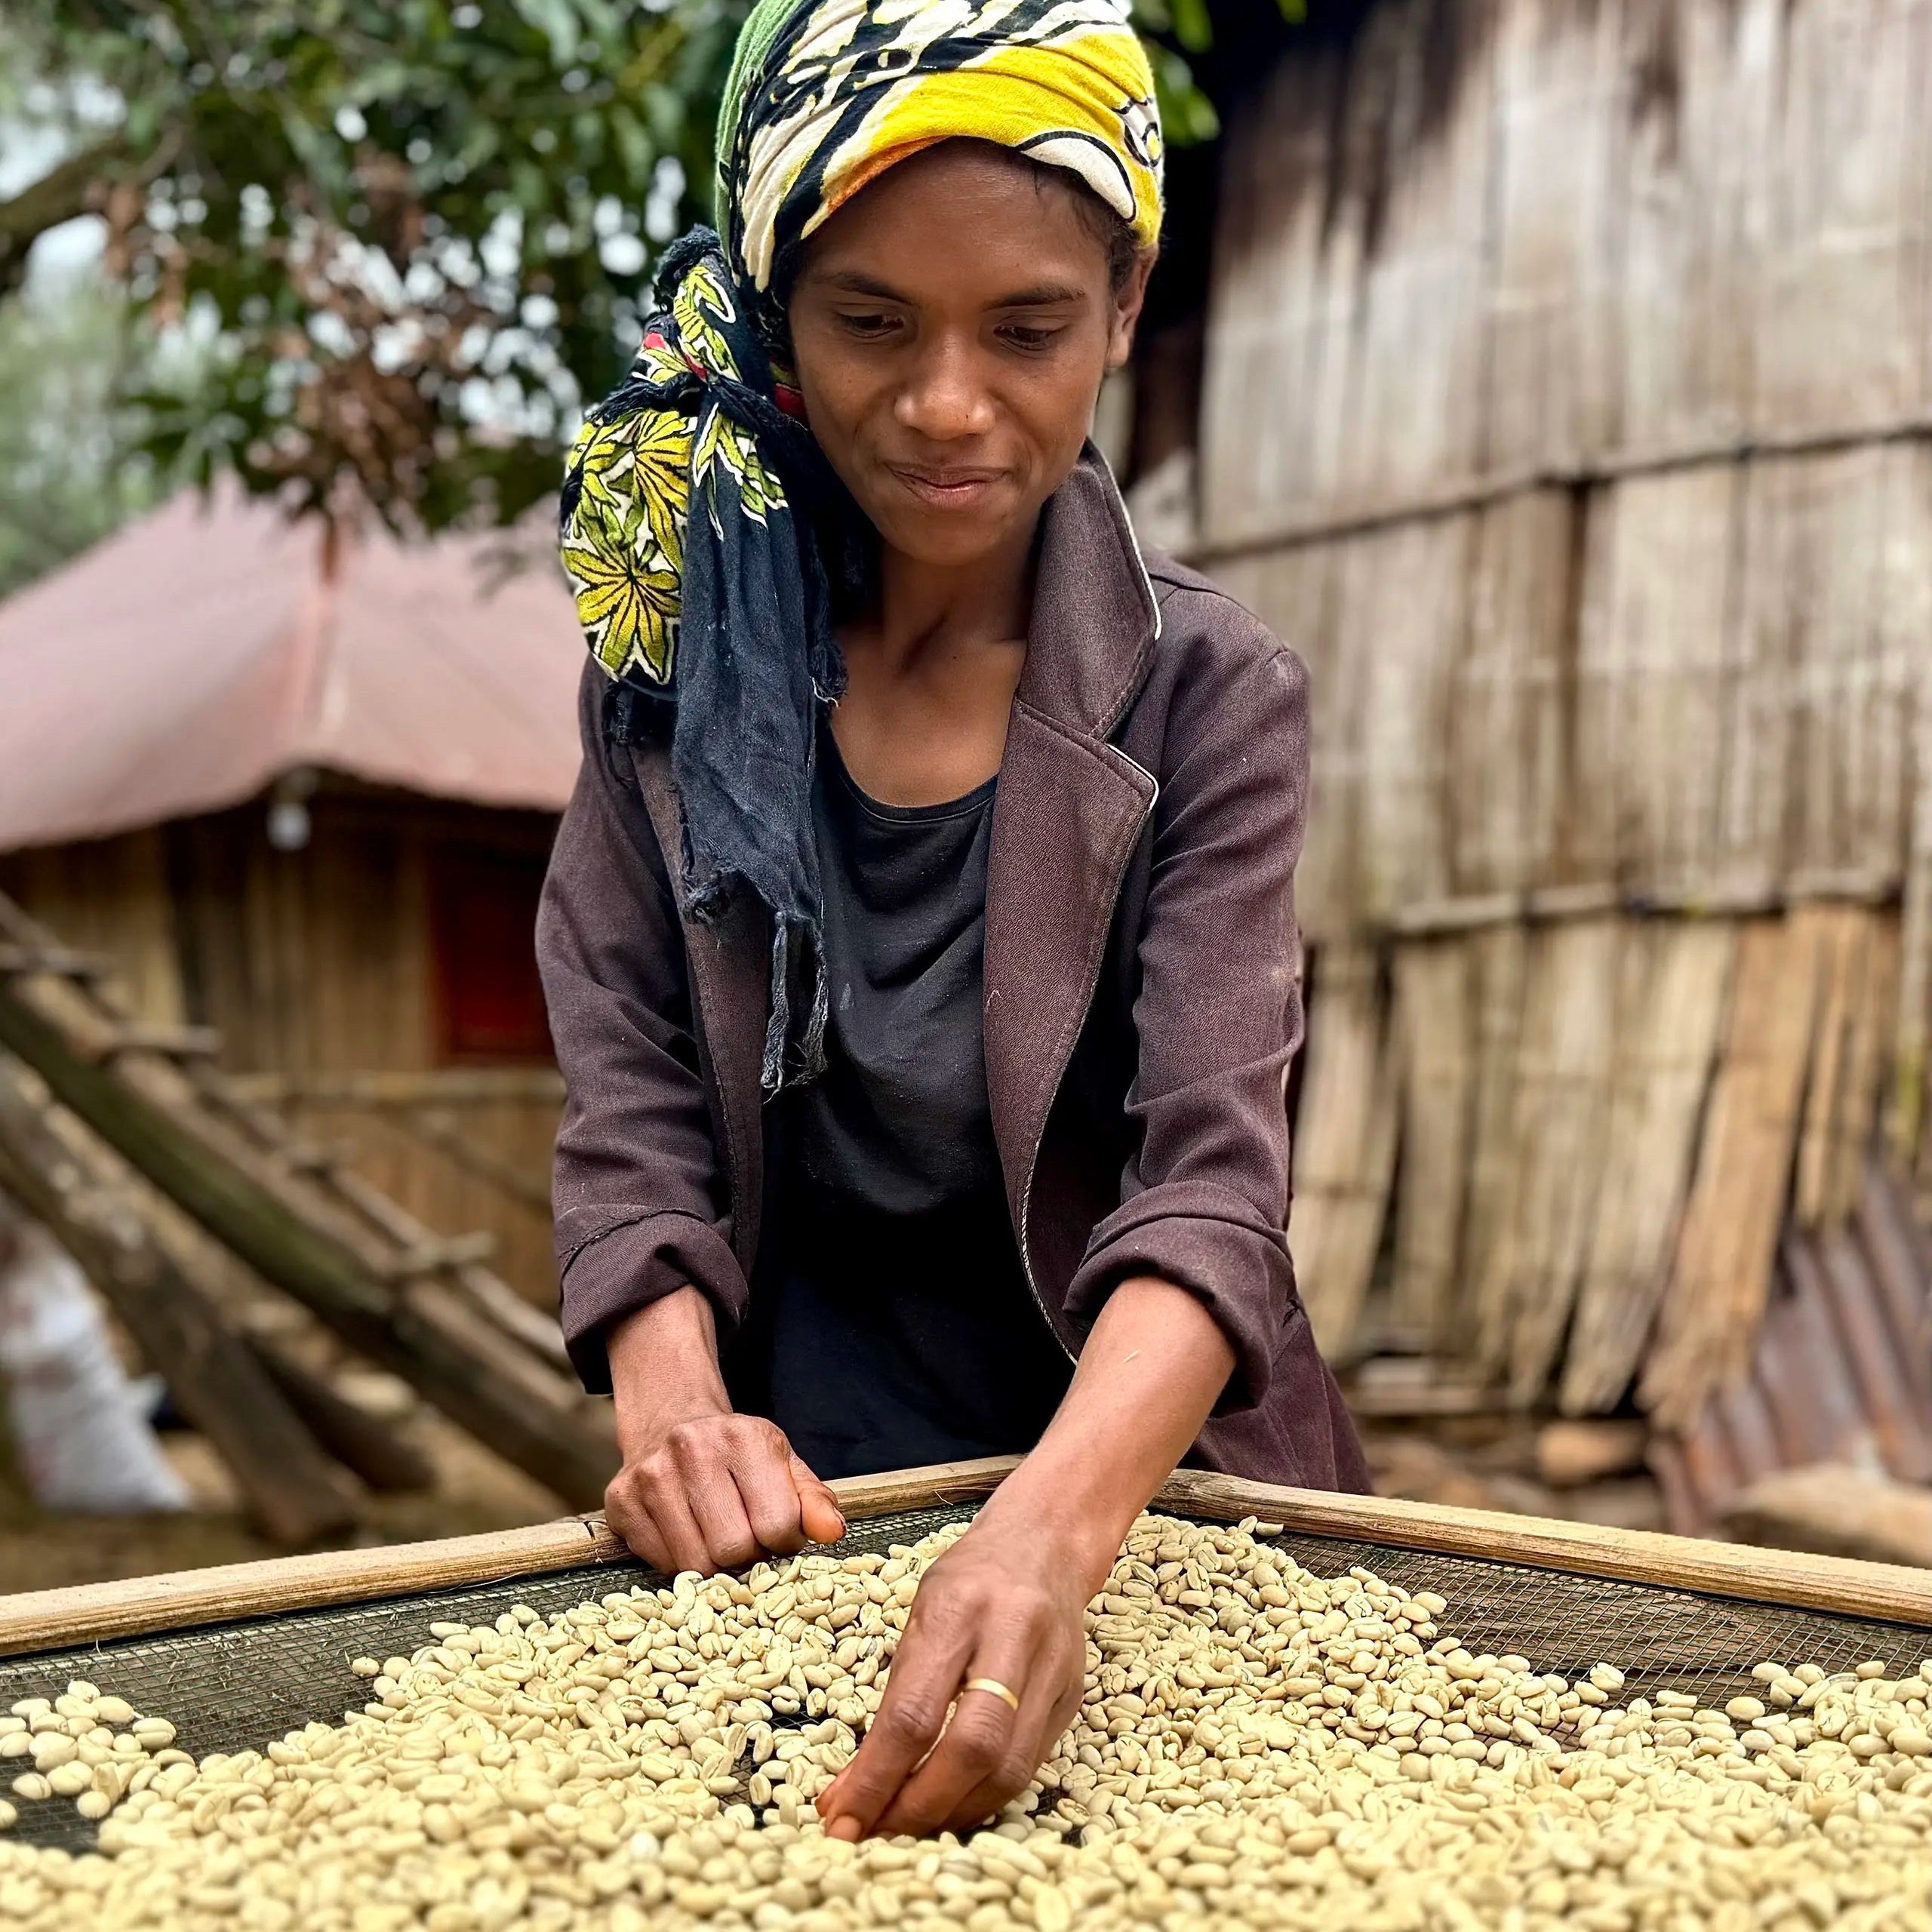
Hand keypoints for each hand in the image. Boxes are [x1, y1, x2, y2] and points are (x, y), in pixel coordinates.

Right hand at [604, 1288, 845, 1574]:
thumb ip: (813, 1500)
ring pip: (694, 1563)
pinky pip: (660, 1564)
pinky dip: (679, 1563)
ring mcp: (650, 1475)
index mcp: (744, 1437)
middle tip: (746, 1542)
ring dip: (714, 1566)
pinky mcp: (620, 1501)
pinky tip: (687, 1535)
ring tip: (717, 1539)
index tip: (778, 1534)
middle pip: (733, 1548)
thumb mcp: (783, 1464)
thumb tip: (834, 1533)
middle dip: (747, 1558)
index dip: (784, 1542)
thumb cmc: (737, 1454)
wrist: (671, 1422)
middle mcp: (692, 1449)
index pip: (778, 1524)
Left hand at [815, 1278, 1237, 1839]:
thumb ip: (895, 1693)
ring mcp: (1054, 1671)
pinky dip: (983, 1799)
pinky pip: (1028, 1768)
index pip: (915, 1712)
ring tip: (904, 1828)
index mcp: (961, 1608)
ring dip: (951, 1815)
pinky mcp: (1073, 1698)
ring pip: (1008, 1771)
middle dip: (917, 1808)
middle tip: (872, 1834)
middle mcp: (1014, 1638)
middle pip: (972, 1749)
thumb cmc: (970, 1576)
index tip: (840, 1818)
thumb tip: (850, 1789)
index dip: (876, 1777)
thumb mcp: (920, 1611)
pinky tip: (949, 1807)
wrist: (1049, 1542)